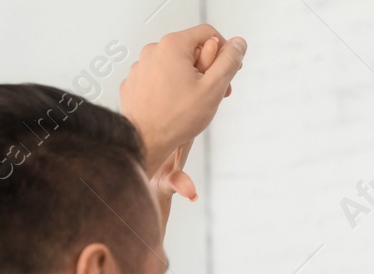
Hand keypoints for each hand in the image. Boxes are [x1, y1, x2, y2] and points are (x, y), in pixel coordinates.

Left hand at [120, 24, 245, 182]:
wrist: (145, 141)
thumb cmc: (175, 118)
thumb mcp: (213, 88)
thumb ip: (229, 62)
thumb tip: (238, 45)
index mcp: (173, 46)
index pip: (208, 34)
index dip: (224, 51)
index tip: (227, 69)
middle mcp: (153, 51)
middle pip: (190, 50)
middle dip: (206, 69)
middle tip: (213, 93)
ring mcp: (141, 66)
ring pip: (174, 65)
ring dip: (188, 79)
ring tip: (193, 103)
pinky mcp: (135, 82)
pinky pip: (159, 78)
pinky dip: (170, 88)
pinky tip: (175, 105)